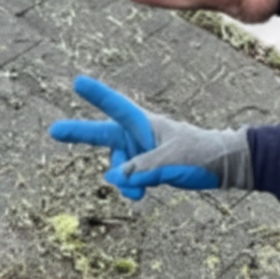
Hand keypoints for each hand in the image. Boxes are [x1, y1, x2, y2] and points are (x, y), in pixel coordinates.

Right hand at [49, 76, 252, 199]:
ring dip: (125, 181)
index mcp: (146, 124)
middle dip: (80, 134)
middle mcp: (139, 135)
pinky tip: (140, 196)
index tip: (78, 82)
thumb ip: (141, 170)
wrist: (225, 166)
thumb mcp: (171, 162)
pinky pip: (130, 179)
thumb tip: (114, 179)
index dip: (97, 96)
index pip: (117, 107)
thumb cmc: (202, 154)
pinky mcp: (148, 168)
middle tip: (54, 130)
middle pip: (104, 135)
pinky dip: (132, 188)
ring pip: (119, 168)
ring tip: (138, 194)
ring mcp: (142, 152)